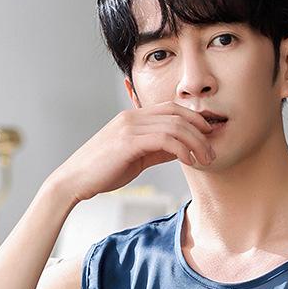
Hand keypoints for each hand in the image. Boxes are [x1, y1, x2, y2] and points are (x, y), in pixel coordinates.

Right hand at [54, 101, 216, 202]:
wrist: (74, 180)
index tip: (209, 135)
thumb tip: (180, 151)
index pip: (171, 108)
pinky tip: (189, 161)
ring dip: (196, 143)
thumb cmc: (102, 171)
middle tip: (213, 151)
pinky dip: (182, 149)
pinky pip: (165, 139)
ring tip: (206, 160)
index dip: (194, 118)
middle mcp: (132, 116)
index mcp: (133, 117)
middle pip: (177, 114)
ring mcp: (130, 127)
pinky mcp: (128, 142)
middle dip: (201, 131)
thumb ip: (156, 150)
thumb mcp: (135, 158)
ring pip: (175, 126)